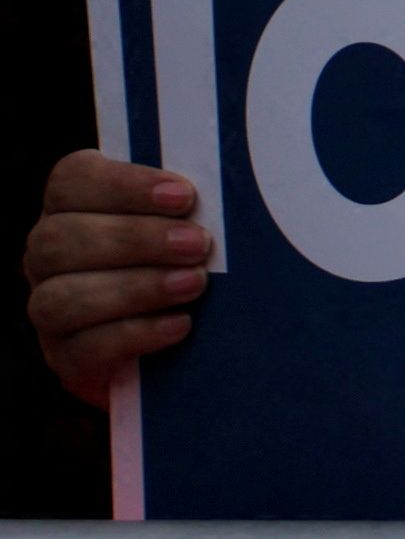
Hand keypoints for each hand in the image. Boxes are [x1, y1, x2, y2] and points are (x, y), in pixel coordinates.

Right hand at [27, 154, 207, 399]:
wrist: (185, 341)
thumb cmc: (190, 255)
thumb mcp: (189, 219)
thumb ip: (188, 201)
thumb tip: (222, 187)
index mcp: (72, 205)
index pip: (71, 180)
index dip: (123, 186)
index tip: (184, 196)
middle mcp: (47, 255)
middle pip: (59, 239)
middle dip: (135, 239)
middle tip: (198, 245)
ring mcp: (46, 309)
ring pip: (61, 297)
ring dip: (134, 288)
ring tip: (193, 284)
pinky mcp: (65, 358)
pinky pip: (84, 348)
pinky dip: (135, 335)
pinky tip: (179, 325)